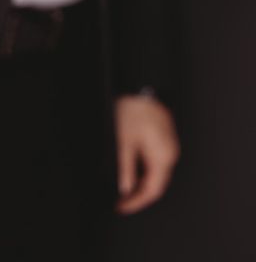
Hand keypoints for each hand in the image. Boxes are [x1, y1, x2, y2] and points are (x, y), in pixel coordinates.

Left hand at [114, 94, 179, 213]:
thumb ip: (126, 168)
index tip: (122, 207)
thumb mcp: (124, 141)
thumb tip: (125, 188)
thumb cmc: (134, 109)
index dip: (137, 202)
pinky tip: (133, 170)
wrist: (142, 86)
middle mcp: (170, 154)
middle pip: (157, 184)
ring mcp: (170, 146)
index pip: (152, 190)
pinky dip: (146, 171)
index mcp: (163, 157)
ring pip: (157, 174)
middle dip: (139, 195)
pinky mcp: (165, 139)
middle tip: (122, 200)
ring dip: (142, 183)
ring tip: (124, 187)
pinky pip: (158, 162)